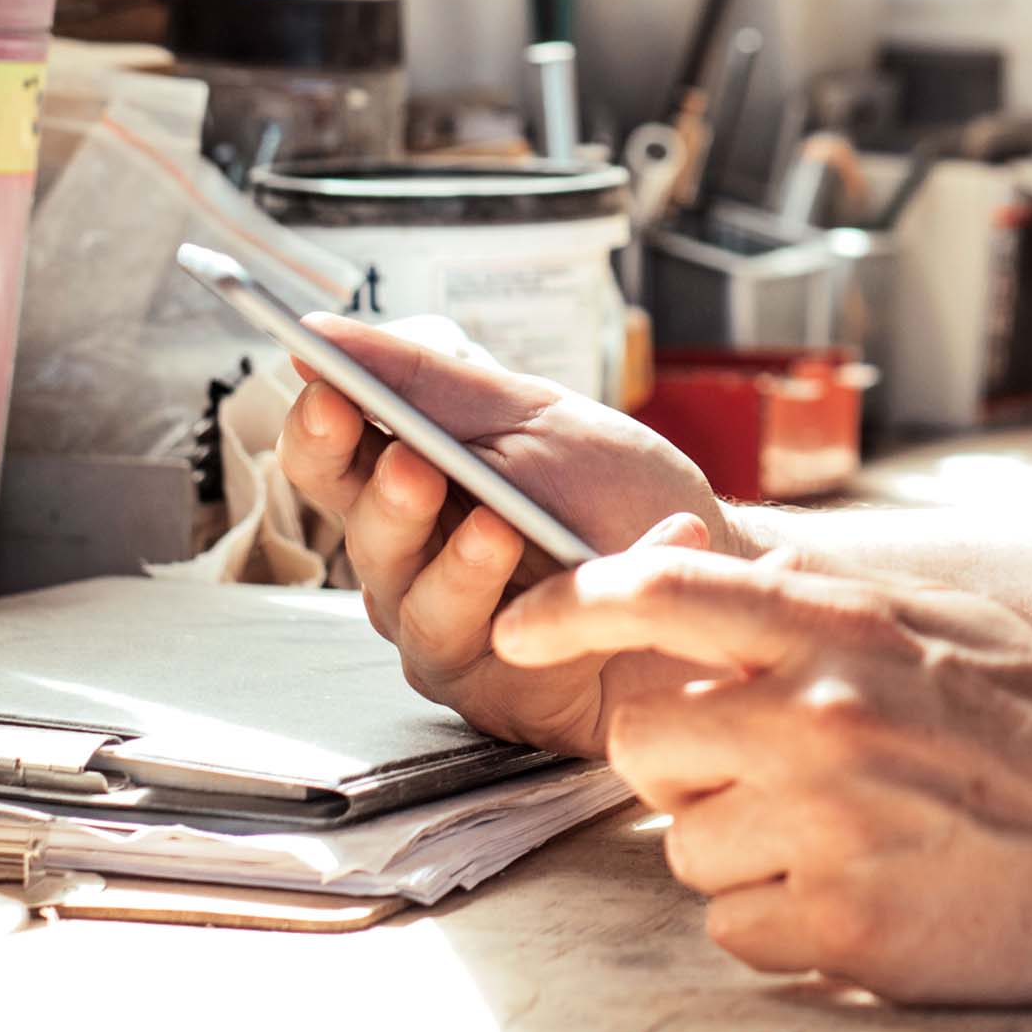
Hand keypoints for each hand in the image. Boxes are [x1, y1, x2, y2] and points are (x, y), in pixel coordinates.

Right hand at [276, 313, 746, 758]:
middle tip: (415, 467)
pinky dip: (586, 599)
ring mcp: (456, 640)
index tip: (329, 396)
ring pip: (427, 616)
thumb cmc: (611, 491)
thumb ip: (425, 382)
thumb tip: (315, 335)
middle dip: (389, 504)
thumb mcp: (527, 416)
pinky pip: (526, 656)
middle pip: (368, 543)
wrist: (716, 564)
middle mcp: (414, 574)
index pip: (331, 465)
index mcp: (407, 491)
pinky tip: (631, 558)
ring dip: (463, 570)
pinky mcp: (513, 697)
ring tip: (499, 529)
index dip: (318, 434)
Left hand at [494, 547, 1031, 1006]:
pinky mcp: (839, 923)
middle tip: (763, 762)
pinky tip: (860, 885)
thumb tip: (678, 562)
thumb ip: (811, 594)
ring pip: (680, 839)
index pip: (661, 593)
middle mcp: (819, 717)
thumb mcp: (940, 616)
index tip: (517, 629)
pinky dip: (777, 917)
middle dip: (679, 754)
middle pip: (642, 732)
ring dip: (736, 842)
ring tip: (842, 829)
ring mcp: (824, 825)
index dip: (570, 604)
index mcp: (843, 629)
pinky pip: (731, 925)